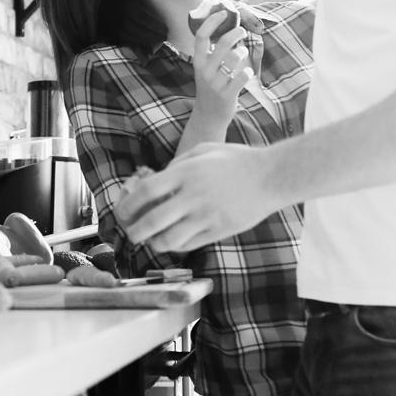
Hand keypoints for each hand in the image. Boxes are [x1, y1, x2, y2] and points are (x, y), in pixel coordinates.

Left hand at [116, 142, 276, 249]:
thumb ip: (177, 165)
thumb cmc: (236, 160)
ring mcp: (206, 216)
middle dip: (134, 231)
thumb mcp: (204, 150)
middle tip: (132, 233)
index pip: (146, 192)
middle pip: (152, 222)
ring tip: (153, 239)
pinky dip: (175, 246)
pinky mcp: (218, 230)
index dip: (128, 205)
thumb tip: (154, 181)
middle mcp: (193, 196)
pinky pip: (188, 245)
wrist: (271, 176)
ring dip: (154, 243)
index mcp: (186, 173)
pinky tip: (174, 240)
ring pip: (168, 240)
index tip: (123, 211)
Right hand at [190, 9, 251, 134]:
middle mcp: (205, 71)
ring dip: (242, 52)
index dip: (212, 21)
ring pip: (236, 57)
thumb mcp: (205, 70)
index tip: (223, 13)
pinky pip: (243, 75)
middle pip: (223, 43)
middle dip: (236, 33)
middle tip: (242, 31)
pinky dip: (247, 71)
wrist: (208, 117)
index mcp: (198, 62)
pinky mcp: (228, 94)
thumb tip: (227, 29)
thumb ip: (212, 52)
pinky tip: (244, 73)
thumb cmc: (210, 88)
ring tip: (242, 55)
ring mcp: (216, 84)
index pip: (201, 36)